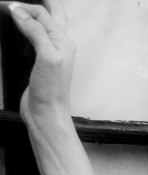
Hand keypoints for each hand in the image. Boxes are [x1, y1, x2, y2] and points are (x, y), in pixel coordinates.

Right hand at [4, 0, 74, 120]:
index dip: (24, 7)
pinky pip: (35, 39)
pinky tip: (21, 29)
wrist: (46, 112)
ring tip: (21, 8)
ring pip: (44, 26)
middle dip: (42, 4)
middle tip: (25, 0)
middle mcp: (59, 45)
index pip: (43, 13)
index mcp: (63, 41)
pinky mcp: (39, 62)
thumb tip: (20, 11)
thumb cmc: (51, 90)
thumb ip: (36, 32)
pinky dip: (28, 29)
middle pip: (52, 15)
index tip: (6, 6)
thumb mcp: (46, 56)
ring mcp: (49, 53)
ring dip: (35, 14)